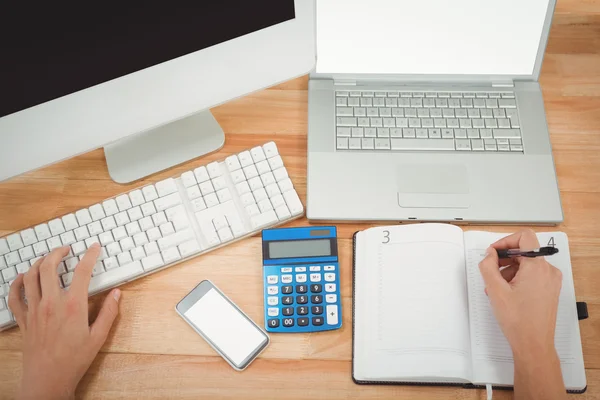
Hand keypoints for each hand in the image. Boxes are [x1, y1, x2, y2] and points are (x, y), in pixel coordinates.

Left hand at [8, 244, 120, 399]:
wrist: (47, 380)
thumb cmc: (73, 360)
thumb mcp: (98, 337)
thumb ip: (109, 312)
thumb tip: (117, 294)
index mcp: (73, 306)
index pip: (82, 271)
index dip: (90, 255)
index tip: (94, 248)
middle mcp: (51, 304)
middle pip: (49, 267)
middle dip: (58, 252)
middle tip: (67, 249)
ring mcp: (34, 311)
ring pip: (30, 276)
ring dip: (38, 262)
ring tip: (47, 258)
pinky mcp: (24, 320)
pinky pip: (15, 296)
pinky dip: (17, 283)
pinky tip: (23, 277)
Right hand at [479, 229, 564, 398]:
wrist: (533, 344)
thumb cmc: (519, 321)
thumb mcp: (495, 289)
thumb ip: (488, 265)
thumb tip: (489, 254)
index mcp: (537, 267)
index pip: (524, 237)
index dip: (505, 241)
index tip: (494, 252)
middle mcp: (548, 271)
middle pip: (524, 251)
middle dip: (504, 259)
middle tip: (491, 271)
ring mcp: (551, 281)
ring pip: (527, 264)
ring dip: (509, 270)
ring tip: (496, 287)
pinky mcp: (549, 289)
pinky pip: (532, 274)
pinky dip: (518, 278)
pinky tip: (506, 293)